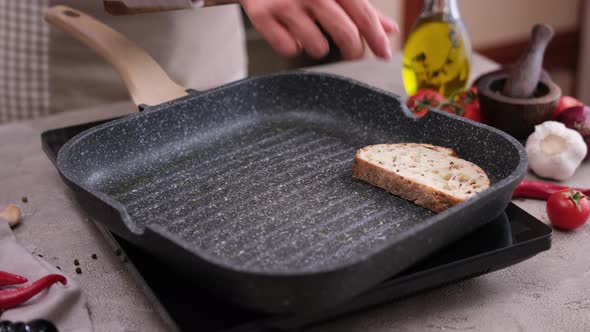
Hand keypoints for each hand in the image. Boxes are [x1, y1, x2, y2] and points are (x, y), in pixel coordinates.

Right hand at [240, 0, 397, 59]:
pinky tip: (288, 31)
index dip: (377, 38)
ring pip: (317, 48)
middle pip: (346, 35)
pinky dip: (291, 45)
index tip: (384, 54)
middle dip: (354, 51)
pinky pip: (289, 49)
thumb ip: (361, 8)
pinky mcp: (262, 16)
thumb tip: (389, 29)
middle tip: (353, 54)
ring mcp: (285, 3)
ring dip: (317, 46)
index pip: (363, 14)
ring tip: (308, 31)